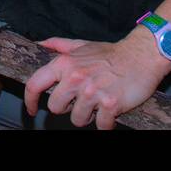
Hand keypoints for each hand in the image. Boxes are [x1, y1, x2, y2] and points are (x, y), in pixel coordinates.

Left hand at [23, 30, 170, 128]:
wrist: (141, 56)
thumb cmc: (111, 53)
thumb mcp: (81, 45)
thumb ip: (58, 45)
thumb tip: (39, 44)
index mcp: (65, 64)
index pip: (35, 84)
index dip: (30, 100)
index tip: (31, 109)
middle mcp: (75, 78)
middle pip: (56, 108)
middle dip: (67, 108)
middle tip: (81, 100)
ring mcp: (92, 92)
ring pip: (77, 120)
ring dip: (88, 116)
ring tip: (97, 103)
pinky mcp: (110, 104)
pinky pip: (101, 126)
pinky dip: (106, 122)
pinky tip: (110, 110)